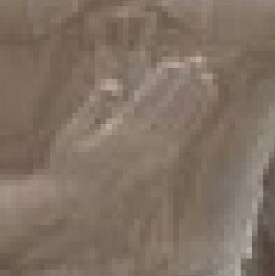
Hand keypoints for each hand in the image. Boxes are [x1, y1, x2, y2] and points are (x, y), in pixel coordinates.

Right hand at [45, 55, 218, 197]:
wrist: (73, 213)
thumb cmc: (65, 171)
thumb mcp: (71, 134)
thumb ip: (94, 106)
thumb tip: (115, 84)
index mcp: (121, 131)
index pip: (149, 98)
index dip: (165, 79)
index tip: (177, 62)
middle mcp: (142, 146)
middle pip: (172, 108)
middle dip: (187, 84)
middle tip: (200, 64)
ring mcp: (154, 162)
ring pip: (182, 125)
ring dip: (197, 102)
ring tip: (209, 83)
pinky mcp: (158, 177)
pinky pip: (180, 146)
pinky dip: (191, 126)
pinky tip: (197, 116)